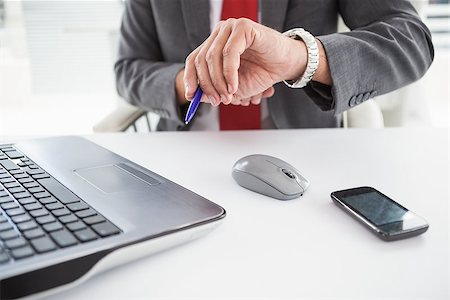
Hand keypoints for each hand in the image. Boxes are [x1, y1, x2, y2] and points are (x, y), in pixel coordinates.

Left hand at [183, 18, 308, 105]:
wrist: (285, 65)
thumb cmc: (261, 73)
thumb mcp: (232, 87)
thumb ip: (213, 89)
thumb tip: (196, 96)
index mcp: (214, 45)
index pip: (193, 59)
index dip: (190, 78)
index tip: (191, 96)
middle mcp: (220, 34)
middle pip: (201, 60)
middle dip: (208, 85)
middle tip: (217, 101)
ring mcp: (230, 28)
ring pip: (213, 57)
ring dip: (219, 82)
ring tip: (229, 96)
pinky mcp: (243, 28)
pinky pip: (229, 53)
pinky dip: (229, 73)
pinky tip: (234, 86)